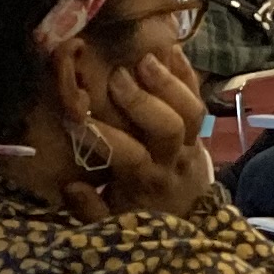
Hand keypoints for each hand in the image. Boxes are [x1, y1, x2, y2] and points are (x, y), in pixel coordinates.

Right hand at [70, 46, 213, 221]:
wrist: (190, 221)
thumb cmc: (141, 216)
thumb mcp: (111, 224)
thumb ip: (89, 209)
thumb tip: (72, 186)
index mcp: (146, 182)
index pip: (128, 155)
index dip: (103, 137)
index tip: (75, 120)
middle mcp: (174, 160)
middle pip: (169, 127)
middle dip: (143, 101)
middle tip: (118, 78)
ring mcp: (193, 143)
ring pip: (192, 110)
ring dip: (169, 82)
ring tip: (145, 59)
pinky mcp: (201, 130)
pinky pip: (200, 99)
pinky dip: (188, 74)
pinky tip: (171, 49)